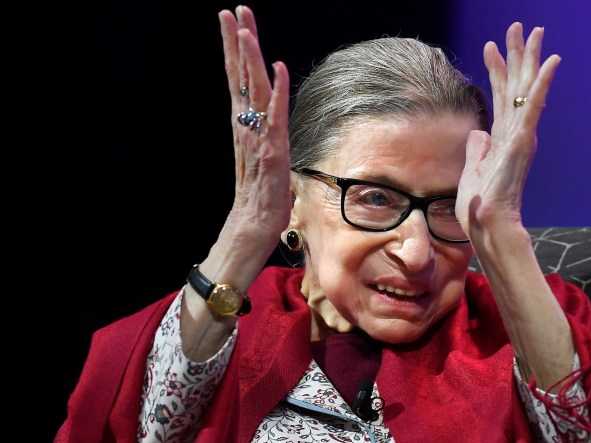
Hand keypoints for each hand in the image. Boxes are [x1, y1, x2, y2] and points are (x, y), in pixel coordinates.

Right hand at [216, 6, 291, 260]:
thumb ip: (265, 140)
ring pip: (252, 91)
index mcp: (244, 128)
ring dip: (249, 57)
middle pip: (240, 78)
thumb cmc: (260, 202)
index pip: (239, 82)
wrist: (251, 232)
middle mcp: (246, 129)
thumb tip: (270, 126)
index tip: (233, 22)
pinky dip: (277, 92)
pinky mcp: (271, 153)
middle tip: (232, 10)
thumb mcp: (265, 162)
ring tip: (244, 26)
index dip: (236, 52)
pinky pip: (275, 117)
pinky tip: (277, 68)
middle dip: (237, 42)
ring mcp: (257, 139)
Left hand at [456, 23, 559, 236]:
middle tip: (519, 26)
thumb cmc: (480, 206)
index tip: (491, 46)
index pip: (501, 97)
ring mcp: (521, 136)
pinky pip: (534, 107)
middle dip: (518, 55)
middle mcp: (515, 133)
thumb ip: (477, 151)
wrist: (488, 225)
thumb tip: (478, 134)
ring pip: (528, 88)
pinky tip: (550, 61)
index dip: (497, 70)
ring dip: (530, 58)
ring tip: (534, 31)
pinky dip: (542, 83)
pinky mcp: (523, 142)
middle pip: (517, 86)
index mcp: (502, 138)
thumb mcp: (473, 171)